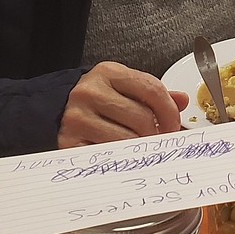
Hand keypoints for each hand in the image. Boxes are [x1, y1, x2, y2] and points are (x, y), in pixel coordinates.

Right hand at [58, 61, 188, 147]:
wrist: (52, 109)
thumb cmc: (95, 100)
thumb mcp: (121, 86)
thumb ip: (151, 93)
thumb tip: (182, 100)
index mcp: (108, 73)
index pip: (151, 89)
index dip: (169, 111)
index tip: (174, 125)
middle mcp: (90, 92)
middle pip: (141, 118)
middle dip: (157, 135)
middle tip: (159, 143)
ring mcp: (77, 118)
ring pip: (125, 140)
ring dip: (140, 150)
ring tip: (142, 150)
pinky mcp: (69, 143)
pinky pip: (106, 156)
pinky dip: (121, 160)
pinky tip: (124, 157)